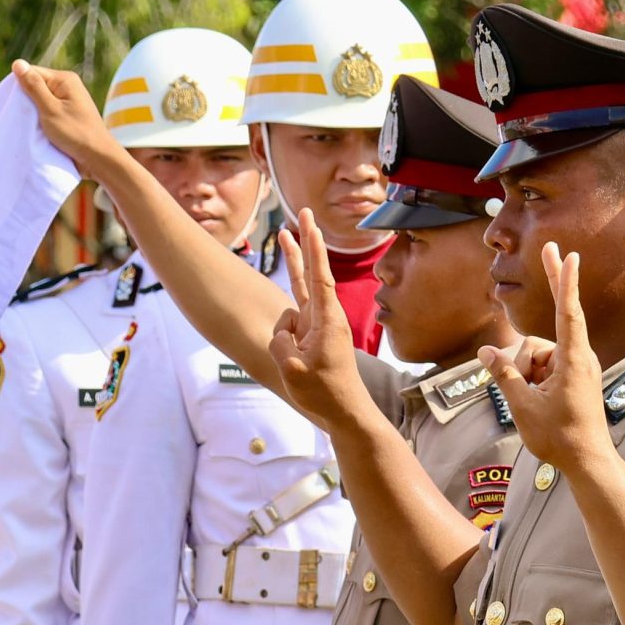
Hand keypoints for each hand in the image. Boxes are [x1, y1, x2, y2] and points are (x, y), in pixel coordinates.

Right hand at [11, 61, 123, 176]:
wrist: (98, 158)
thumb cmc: (75, 132)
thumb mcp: (50, 109)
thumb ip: (34, 87)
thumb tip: (17, 63)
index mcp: (65, 79)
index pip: (32, 73)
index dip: (21, 87)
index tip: (14, 105)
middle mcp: (68, 86)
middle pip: (37, 86)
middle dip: (27, 100)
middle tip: (19, 116)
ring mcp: (69, 101)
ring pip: (41, 100)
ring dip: (33, 111)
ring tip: (27, 123)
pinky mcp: (68, 115)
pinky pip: (49, 111)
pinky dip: (41, 119)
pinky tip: (36, 128)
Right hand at [269, 212, 378, 435]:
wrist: (345, 412)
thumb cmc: (324, 392)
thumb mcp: (292, 369)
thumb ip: (280, 341)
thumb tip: (283, 330)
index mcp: (327, 320)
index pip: (318, 275)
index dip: (312, 247)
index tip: (309, 223)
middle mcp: (324, 316)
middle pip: (309, 273)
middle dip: (303, 244)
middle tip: (304, 212)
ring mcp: (318, 325)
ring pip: (293, 307)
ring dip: (283, 330)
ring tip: (299, 362)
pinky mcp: (312, 336)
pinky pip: (289, 326)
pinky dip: (283, 338)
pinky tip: (294, 362)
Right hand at [482, 243, 616, 473]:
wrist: (588, 462)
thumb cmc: (560, 437)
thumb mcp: (523, 406)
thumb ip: (504, 375)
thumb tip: (487, 351)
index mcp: (572, 361)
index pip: (567, 313)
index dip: (564, 282)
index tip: (569, 256)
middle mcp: (578, 358)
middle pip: (544, 331)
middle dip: (548, 295)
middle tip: (550, 246)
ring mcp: (576, 367)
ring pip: (538, 354)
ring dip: (525, 374)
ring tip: (530, 403)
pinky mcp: (572, 377)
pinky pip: (544, 366)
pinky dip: (531, 377)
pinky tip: (531, 401)